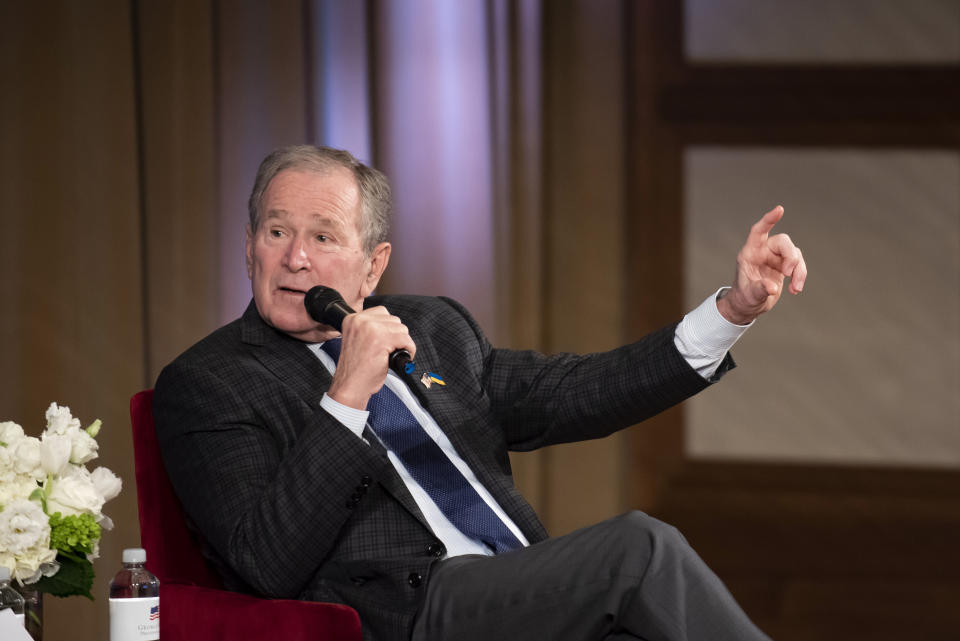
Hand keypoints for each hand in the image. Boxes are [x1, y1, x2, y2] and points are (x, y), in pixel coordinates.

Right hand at [326, 306, 416, 409]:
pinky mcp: (381, 340)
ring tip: (392, 354)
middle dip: (395, 335)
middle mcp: (361, 321)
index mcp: (352, 318)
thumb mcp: (357, 339)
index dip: (388, 328)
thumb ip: (370, 328)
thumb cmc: (355, 368)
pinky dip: (409, 349)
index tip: (386, 340)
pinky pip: (406, 340)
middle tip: (389, 349)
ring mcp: (371, 329)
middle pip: (394, 320)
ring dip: (402, 342)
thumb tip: (393, 324)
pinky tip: (399, 357)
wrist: (350, 386)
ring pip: (401, 329)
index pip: (381, 312)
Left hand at [717, 206, 806, 324]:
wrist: (749, 305)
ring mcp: (775, 257)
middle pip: (783, 242)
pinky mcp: (785, 265)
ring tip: (795, 289)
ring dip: (799, 271)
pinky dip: (800, 276)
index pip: (759, 231)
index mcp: (750, 253)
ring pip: (795, 254)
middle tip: (789, 274)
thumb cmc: (744, 297)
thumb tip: (772, 288)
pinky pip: (799, 265)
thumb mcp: (749, 295)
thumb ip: (760, 289)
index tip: (780, 209)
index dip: (768, 220)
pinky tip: (795, 290)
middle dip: (791, 257)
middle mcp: (763, 251)